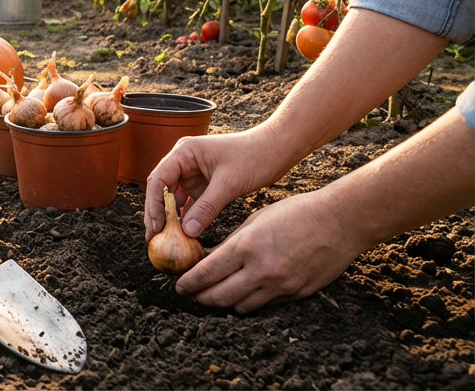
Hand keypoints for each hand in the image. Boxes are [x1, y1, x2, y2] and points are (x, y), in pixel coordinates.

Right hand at [143, 129, 291, 241]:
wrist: (278, 149)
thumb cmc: (254, 156)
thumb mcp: (229, 184)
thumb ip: (206, 208)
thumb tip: (187, 232)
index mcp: (184, 152)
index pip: (158, 180)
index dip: (154, 205)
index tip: (155, 228)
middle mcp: (184, 161)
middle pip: (161, 190)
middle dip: (158, 214)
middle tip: (155, 239)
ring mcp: (193, 173)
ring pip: (174, 198)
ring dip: (171, 218)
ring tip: (167, 240)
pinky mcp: (204, 183)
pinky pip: (190, 202)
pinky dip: (187, 217)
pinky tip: (185, 233)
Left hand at [174, 190, 367, 312]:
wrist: (340, 222)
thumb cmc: (296, 213)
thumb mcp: (255, 220)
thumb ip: (231, 242)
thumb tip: (207, 258)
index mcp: (246, 247)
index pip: (206, 273)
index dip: (188, 283)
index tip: (179, 285)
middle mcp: (261, 271)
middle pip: (219, 297)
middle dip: (201, 297)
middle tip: (192, 294)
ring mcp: (281, 286)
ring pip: (240, 307)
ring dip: (224, 302)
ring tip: (215, 294)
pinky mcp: (297, 294)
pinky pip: (265, 305)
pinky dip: (249, 301)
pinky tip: (243, 293)